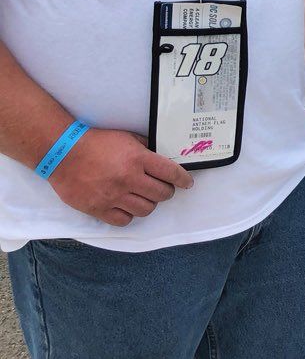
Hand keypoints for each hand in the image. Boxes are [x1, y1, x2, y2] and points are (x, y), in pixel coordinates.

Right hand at [47, 128, 193, 226]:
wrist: (62, 152)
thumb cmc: (96, 143)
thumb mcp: (127, 138)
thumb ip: (146, 148)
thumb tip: (164, 158)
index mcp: (138, 159)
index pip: (171, 173)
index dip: (183, 180)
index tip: (187, 183)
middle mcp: (128, 179)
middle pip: (162, 194)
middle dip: (167, 191)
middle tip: (162, 188)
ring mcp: (113, 196)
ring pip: (146, 209)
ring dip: (149, 203)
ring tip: (144, 197)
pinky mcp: (98, 208)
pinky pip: (124, 220)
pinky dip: (129, 215)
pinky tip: (127, 206)